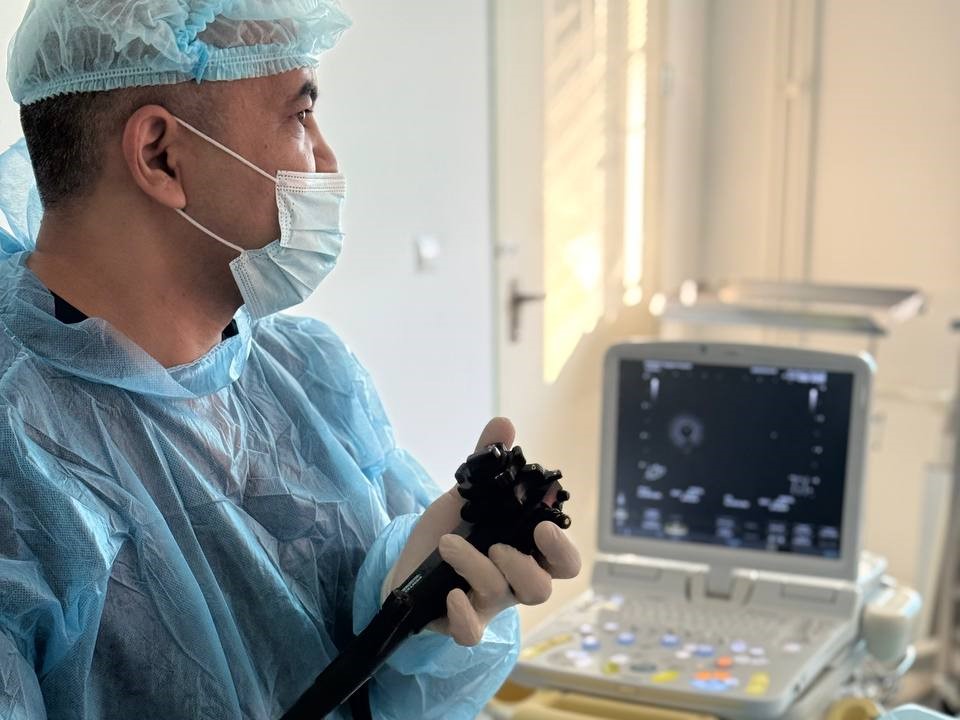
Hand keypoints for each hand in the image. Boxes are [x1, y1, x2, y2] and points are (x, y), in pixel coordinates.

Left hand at [382, 417, 580, 645]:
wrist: (405, 564)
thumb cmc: (450, 531)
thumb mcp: (466, 495)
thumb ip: (487, 462)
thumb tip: (503, 424)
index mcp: (525, 552)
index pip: (564, 561)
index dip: (561, 548)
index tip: (543, 526)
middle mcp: (513, 581)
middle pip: (543, 588)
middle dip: (525, 565)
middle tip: (499, 545)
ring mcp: (487, 604)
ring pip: (504, 599)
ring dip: (478, 569)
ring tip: (450, 545)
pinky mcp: (458, 621)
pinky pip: (472, 633)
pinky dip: (464, 616)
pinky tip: (450, 593)